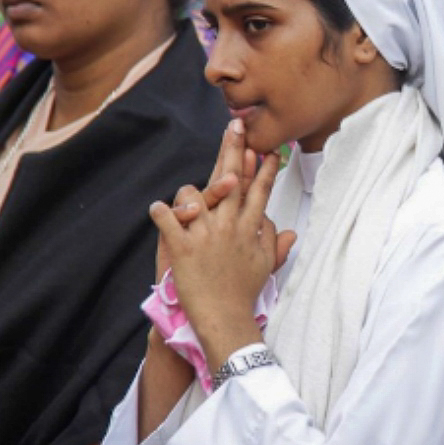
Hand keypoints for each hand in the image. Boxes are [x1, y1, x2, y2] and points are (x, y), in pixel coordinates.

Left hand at [149, 120, 294, 367]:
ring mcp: (205, 235)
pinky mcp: (182, 248)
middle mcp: (229, 226)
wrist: (225, 319)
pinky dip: (161, 213)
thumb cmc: (244, 293)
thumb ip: (275, 242)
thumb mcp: (266, 265)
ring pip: (195, 194)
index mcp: (250, 228)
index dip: (264, 167)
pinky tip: (156, 210)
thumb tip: (286, 229)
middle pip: (232, 179)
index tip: (267, 147)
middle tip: (235, 125)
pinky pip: (167, 221)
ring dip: (189, 194)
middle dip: (235, 148)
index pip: (260, 190)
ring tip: (188, 201)